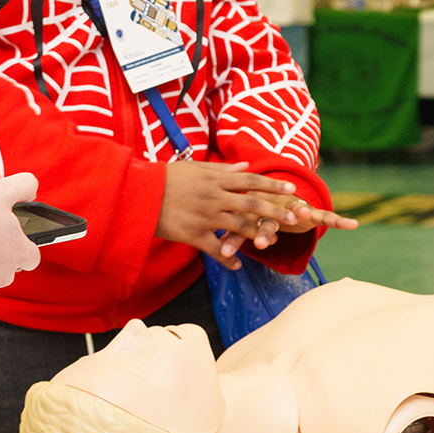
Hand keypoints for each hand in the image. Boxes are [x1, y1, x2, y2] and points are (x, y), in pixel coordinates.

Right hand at [158, 161, 326, 269]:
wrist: (138, 194)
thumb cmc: (166, 178)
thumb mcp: (194, 167)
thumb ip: (221, 169)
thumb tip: (244, 166)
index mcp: (216, 179)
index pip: (251, 181)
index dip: (273, 185)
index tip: (292, 189)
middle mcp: (214, 197)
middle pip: (252, 204)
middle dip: (276, 211)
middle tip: (295, 217)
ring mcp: (205, 217)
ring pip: (238, 227)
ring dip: (258, 234)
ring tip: (273, 241)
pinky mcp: (193, 235)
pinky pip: (216, 250)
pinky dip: (228, 259)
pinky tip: (238, 266)